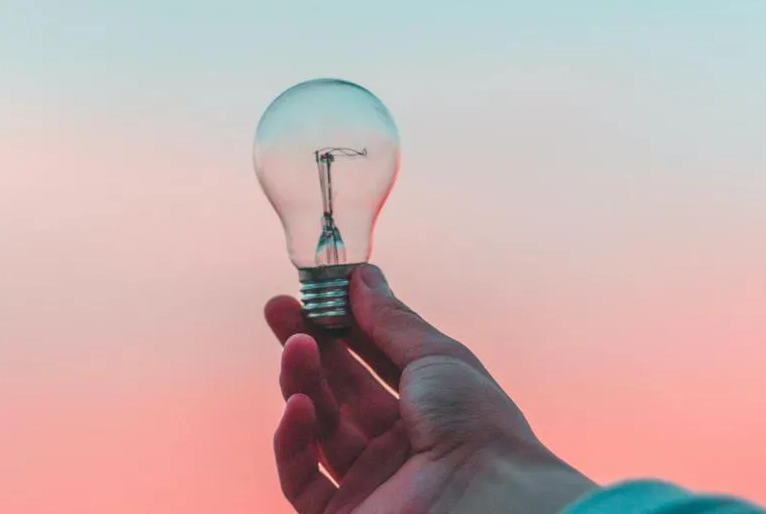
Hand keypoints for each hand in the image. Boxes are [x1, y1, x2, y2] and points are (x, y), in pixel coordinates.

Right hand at [265, 264, 596, 513]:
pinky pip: (301, 475)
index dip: (342, 325)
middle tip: (279, 307)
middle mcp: (396, 443)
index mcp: (426, 408)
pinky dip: (294, 439)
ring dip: (302, 381)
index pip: (372, 359)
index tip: (315, 291)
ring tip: (296, 344)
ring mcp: (368, 479)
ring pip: (318, 425)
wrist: (486, 499)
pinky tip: (299, 405)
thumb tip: (361, 276)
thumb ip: (390, 319)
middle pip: (339, 388)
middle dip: (308, 345)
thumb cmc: (475, 424)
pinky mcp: (342, 513)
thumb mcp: (436, 356)